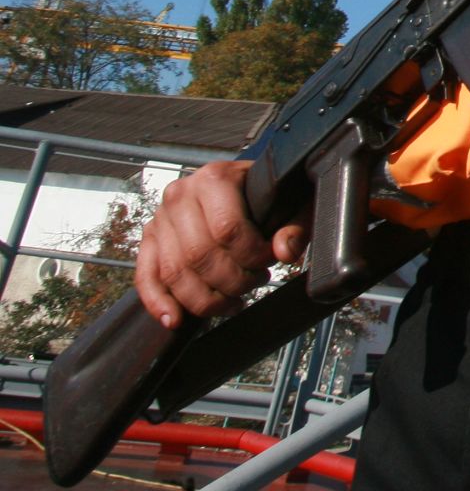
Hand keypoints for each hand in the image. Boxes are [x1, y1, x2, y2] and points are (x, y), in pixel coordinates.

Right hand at [133, 161, 309, 327]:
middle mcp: (180, 195)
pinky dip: (158, 302)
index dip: (251, 255)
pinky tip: (174, 319)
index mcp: (214, 178)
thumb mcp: (291, 203)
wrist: (243, 183)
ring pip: (174, 271)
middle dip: (231, 281)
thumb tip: (285, 252)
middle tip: (254, 283)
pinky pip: (147, 276)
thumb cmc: (266, 194)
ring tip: (233, 301)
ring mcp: (161, 218)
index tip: (268, 262)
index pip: (227, 229)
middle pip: (199, 254)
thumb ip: (294, 226)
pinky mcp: (150, 239)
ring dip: (204, 299)